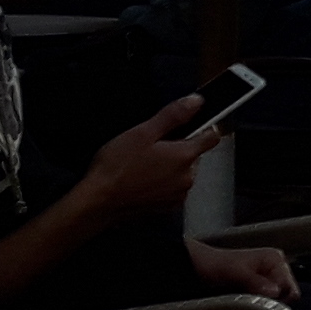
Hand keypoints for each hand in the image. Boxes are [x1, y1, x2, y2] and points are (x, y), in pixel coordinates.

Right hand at [70, 98, 221, 216]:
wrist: (98, 202)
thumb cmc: (116, 167)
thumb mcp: (142, 133)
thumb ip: (173, 116)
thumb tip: (196, 102)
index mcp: (185, 157)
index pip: (211, 137)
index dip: (203, 128)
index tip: (189, 126)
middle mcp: (188, 177)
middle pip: (194, 155)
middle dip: (178, 148)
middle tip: (152, 147)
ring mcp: (178, 194)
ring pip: (182, 172)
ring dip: (170, 167)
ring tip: (143, 165)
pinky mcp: (167, 207)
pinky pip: (172, 188)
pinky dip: (162, 183)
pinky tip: (142, 180)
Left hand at [186, 238, 297, 301]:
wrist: (198, 267)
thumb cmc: (217, 266)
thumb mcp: (236, 273)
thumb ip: (255, 281)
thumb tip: (276, 293)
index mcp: (276, 260)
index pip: (289, 287)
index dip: (278, 298)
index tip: (262, 304)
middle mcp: (277, 269)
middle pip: (286, 295)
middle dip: (273, 303)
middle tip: (254, 306)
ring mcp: (269, 279)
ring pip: (277, 300)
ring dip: (265, 306)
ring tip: (248, 307)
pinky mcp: (260, 289)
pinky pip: (268, 302)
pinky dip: (260, 307)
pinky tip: (248, 307)